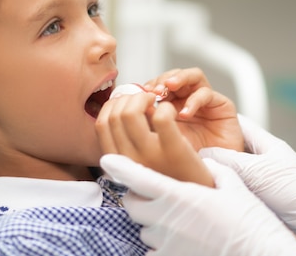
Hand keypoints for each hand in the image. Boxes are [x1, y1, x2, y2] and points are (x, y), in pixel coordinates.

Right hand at [96, 92, 213, 185]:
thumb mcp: (138, 160)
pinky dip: (166, 107)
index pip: (101, 123)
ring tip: (157, 101)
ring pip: (131, 112)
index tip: (128, 102)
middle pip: (115, 114)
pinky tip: (172, 111)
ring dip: (144, 98)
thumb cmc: (166, 173)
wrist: (194, 197)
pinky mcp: (173, 150)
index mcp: (118, 161)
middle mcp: (129, 159)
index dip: (113, 105)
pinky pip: (162, 115)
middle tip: (146, 98)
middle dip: (130, 97)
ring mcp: (149, 156)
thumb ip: (128, 137)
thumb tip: (126, 103)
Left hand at [100, 154, 295, 255]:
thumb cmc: (250, 220)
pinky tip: (178, 241)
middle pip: (132, 204)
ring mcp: (166, 243)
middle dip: (137, 197)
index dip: (119, 167)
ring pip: (142, 228)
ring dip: (151, 222)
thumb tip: (205, 162)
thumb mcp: (233, 186)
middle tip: (155, 195)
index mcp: (178, 195)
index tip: (108, 160)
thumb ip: (212, 170)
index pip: (137, 177)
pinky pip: (151, 251)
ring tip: (176, 221)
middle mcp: (165, 219)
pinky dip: (159, 245)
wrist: (263, 255)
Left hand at [143, 68, 243, 151]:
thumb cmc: (186, 158)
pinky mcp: (221, 104)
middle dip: (162, 80)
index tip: (141, 94)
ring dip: (178, 78)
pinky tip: (184, 114)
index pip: (158, 85)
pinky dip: (193, 100)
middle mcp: (187, 99)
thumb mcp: (162, 138)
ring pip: (192, 76)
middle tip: (154, 90)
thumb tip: (134, 105)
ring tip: (168, 88)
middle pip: (174, 76)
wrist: (210, 173)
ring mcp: (204, 100)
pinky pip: (206, 93)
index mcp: (170, 104)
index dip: (149, 86)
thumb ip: (150, 120)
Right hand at [200, 115, 295, 255]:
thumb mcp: (255, 170)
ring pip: (239, 168)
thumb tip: (204, 153)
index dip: (220, 117)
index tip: (203, 115)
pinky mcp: (269, 195)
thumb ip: (228, 159)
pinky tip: (222, 190)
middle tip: (196, 146)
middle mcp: (268, 158)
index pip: (241, 122)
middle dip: (217, 146)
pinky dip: (231, 185)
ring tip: (204, 168)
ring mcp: (269, 177)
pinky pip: (244, 186)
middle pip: (237, 146)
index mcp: (268, 144)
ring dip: (223, 168)